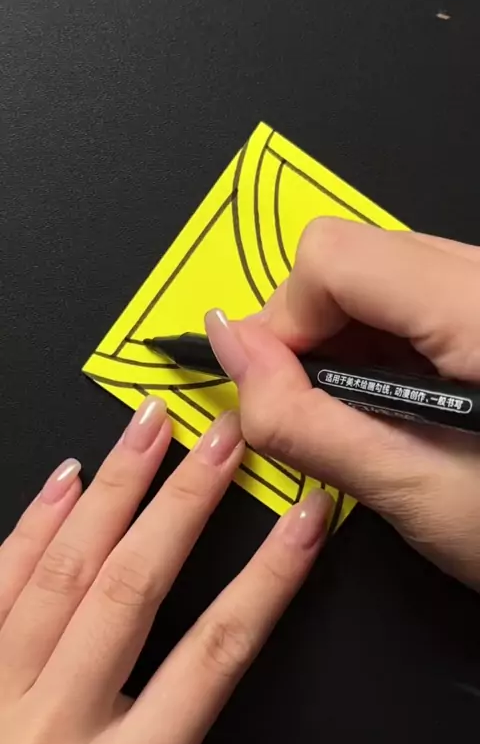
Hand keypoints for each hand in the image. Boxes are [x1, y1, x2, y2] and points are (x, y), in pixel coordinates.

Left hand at [0, 398, 331, 743]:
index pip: (215, 653)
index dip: (268, 578)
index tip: (303, 519)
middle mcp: (54, 729)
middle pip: (134, 588)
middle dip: (187, 504)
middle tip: (224, 437)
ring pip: (63, 571)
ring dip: (113, 491)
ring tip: (150, 428)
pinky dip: (30, 528)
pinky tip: (62, 480)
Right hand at [205, 217, 479, 589]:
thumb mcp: (413, 489)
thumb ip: (304, 418)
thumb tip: (230, 348)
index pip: (332, 258)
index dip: (285, 321)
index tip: (276, 387)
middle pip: (350, 254)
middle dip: (310, 330)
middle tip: (319, 407)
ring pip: (375, 271)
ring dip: (344, 338)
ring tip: (370, 412)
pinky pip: (408, 291)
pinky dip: (381, 340)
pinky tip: (400, 396)